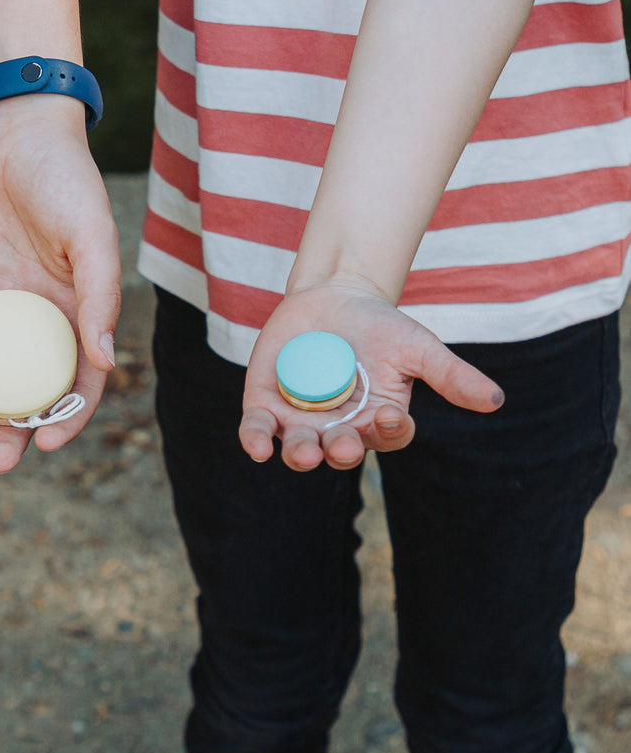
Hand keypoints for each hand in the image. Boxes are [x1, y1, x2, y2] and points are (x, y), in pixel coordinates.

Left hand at [0, 95, 120, 472]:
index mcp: (80, 309)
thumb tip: (102, 360)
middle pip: (27, 388)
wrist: (9, 129)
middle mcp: (39, 315)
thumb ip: (98, 295)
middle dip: (14, 430)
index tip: (47, 446)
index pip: (78, 379)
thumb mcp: (90, 234)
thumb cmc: (63, 177)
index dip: (68, 418)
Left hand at [239, 276, 504, 470]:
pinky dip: (257, 439)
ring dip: (302, 454)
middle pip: (340, 452)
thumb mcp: (418, 347)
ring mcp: (301, 420)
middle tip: (340, 446)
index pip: (387, 437)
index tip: (389, 414)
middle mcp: (340, 429)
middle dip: (340, 451)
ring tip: (305, 452)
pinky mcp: (266, 404)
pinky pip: (259, 430)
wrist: (333, 297)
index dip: (389, 430)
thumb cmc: (382, 326)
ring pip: (300, 449)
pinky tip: (257, 447)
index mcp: (379, 422)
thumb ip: (451, 375)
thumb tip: (496, 401)